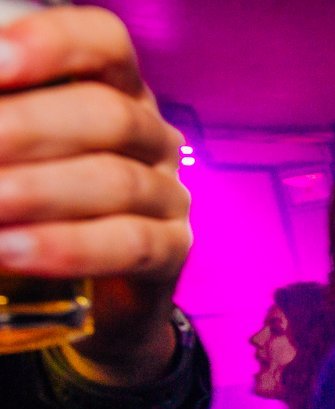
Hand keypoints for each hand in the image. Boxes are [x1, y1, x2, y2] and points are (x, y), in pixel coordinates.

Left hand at [0, 7, 190, 384]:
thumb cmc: (30, 198)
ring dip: (39, 192)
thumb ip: (4, 125)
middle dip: (28, 130)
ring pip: (119, 182)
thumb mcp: (12, 149)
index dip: (53, 45)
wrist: (80, 294)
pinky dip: (67, 247)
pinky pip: (132, 245)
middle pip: (109, 115)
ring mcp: (167, 196)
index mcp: (113, 88)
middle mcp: (150, 136)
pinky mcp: (172, 252)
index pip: (104, 43)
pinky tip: (11, 250)